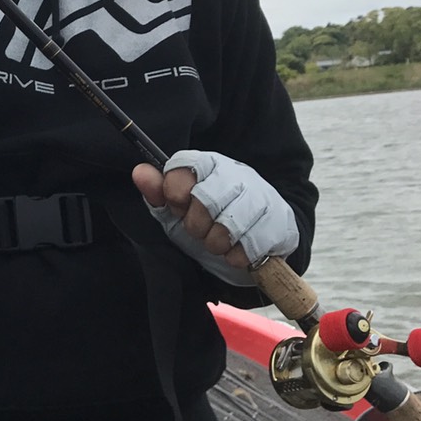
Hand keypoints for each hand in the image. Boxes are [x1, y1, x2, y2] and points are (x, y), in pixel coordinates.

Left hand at [132, 150, 298, 285]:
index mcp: (209, 165)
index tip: (177, 207)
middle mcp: (238, 174)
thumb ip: (157, 192)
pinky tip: (236, 252)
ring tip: (216, 244)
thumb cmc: (208, 223)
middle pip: (208, 197)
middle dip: (196, 224)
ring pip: (231, 223)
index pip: (185, 165)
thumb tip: (139, 172)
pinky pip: (253, 244)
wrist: (252, 246)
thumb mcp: (177, 210)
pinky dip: (238, 256)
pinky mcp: (281, 222)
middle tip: (198, 232)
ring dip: (216, 242)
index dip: (175, 192)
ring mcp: (262, 196)